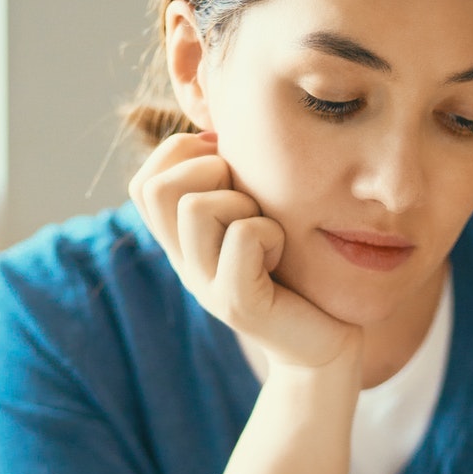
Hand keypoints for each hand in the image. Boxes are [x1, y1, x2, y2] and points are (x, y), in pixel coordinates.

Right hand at [129, 132, 359, 371]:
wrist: (328, 345)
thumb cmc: (302, 273)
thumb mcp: (258, 215)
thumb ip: (232, 181)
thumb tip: (217, 128)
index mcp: (183, 242)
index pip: (144, 182)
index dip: (183, 156)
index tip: (229, 168)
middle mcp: (185, 264)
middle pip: (156, 187)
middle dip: (208, 172)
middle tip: (248, 200)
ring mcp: (206, 286)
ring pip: (196, 207)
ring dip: (243, 202)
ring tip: (269, 230)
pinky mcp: (238, 305)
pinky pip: (243, 236)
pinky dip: (269, 232)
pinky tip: (283, 253)